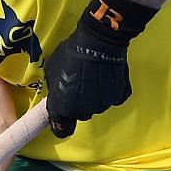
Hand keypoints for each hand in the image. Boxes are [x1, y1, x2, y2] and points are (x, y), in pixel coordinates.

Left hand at [44, 0, 155, 138]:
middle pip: (79, 114)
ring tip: (93, 77)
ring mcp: (103, 104)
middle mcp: (83, 110)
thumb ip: (54, 88)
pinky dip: (109, 91)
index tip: (62, 120)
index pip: (61, 129)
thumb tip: (57, 92)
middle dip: (77, 103)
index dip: (61, 125)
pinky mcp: (118, 96)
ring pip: (96, 106)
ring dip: (93, 96)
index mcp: (63, 107)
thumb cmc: (71, 53)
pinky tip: (106, 76)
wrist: (99, 41)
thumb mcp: (52, 70)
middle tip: (78, 84)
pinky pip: (111, 98)